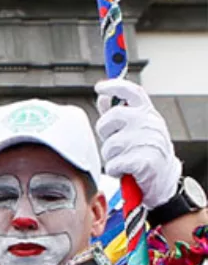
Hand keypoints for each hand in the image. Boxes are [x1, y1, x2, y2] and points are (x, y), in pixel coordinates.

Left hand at [95, 79, 182, 209]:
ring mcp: (147, 140)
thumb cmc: (146, 151)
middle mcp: (149, 123)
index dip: (115, 86)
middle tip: (116, 143)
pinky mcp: (143, 161)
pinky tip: (124, 170)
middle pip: (109, 119)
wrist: (164, 178)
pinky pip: (113, 164)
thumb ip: (118, 113)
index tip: (100, 87)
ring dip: (110, 156)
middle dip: (104, 133)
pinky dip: (115, 170)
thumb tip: (104, 98)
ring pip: (109, 145)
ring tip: (123, 158)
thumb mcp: (136, 128)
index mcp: (147, 113)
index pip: (132, 92)